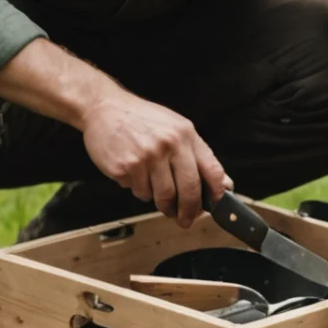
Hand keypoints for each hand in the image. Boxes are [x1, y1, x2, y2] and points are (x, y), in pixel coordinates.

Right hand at [80, 92, 227, 226]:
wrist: (104, 107)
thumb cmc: (141, 119)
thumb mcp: (175, 128)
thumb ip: (199, 155)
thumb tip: (224, 184)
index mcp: (185, 134)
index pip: (211, 170)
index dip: (217, 194)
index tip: (214, 206)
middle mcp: (168, 145)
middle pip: (188, 190)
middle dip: (189, 211)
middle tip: (185, 220)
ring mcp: (146, 157)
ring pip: (162, 196)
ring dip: (160, 201)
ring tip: (153, 189)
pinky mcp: (126, 168)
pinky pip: (139, 192)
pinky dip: (139, 189)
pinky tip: (134, 173)